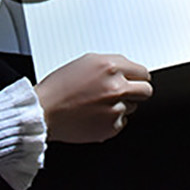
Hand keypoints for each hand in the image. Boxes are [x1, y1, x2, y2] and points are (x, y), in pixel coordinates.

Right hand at [34, 53, 152, 142]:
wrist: (43, 112)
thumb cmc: (59, 87)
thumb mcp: (87, 61)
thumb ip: (113, 64)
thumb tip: (130, 71)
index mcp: (111, 67)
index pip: (143, 72)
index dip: (137, 77)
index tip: (135, 80)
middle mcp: (116, 87)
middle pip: (146, 90)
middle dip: (137, 91)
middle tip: (125, 92)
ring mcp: (114, 109)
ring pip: (133, 107)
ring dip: (122, 105)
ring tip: (100, 103)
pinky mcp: (110, 127)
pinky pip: (122, 122)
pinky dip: (112, 120)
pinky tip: (96, 115)